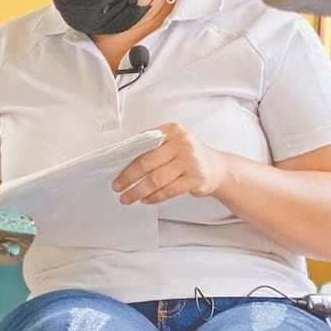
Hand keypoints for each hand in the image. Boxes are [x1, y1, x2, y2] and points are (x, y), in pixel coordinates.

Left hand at [112, 123, 229, 204]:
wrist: (217, 168)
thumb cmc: (188, 156)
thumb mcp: (173, 143)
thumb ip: (152, 147)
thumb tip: (123, 161)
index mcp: (172, 130)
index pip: (143, 144)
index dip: (126, 158)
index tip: (114, 169)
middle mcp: (182, 143)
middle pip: (147, 162)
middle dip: (128, 177)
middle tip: (117, 187)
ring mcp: (190, 161)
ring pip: (156, 179)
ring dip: (138, 191)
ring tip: (128, 198)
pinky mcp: (195, 179)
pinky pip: (168, 190)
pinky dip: (154, 197)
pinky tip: (145, 199)